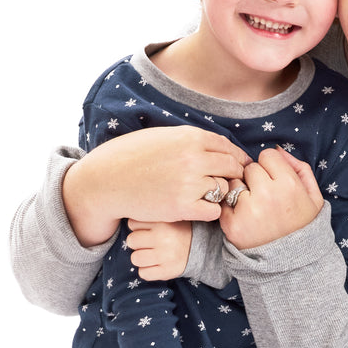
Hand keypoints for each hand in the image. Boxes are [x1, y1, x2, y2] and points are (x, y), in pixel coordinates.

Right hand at [62, 126, 249, 246]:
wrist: (108, 180)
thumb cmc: (133, 156)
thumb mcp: (164, 136)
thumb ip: (191, 140)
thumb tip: (219, 147)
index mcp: (190, 137)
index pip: (228, 147)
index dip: (237, 158)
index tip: (238, 166)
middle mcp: (193, 158)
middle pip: (232, 168)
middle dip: (233, 176)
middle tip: (226, 183)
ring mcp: (189, 183)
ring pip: (224, 189)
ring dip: (219, 194)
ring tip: (205, 195)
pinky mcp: (183, 207)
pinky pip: (214, 211)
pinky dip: (210, 211)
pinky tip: (199, 208)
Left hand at [126, 219, 191, 281]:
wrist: (201, 248)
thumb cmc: (178, 231)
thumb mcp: (168, 216)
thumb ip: (150, 214)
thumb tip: (126, 218)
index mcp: (163, 222)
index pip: (132, 224)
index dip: (138, 227)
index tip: (147, 229)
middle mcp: (163, 239)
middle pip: (131, 241)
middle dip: (137, 243)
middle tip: (148, 243)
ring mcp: (165, 256)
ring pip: (135, 258)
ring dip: (140, 258)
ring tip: (151, 255)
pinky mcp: (167, 272)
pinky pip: (143, 274)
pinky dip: (147, 271)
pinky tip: (155, 265)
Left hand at [219, 147, 324, 249]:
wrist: (291, 264)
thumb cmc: (302, 227)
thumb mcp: (313, 197)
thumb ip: (300, 168)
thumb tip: (278, 149)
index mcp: (288, 185)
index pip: (268, 155)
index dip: (271, 167)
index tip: (274, 181)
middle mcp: (267, 195)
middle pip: (250, 167)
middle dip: (256, 178)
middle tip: (264, 197)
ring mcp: (247, 210)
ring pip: (235, 182)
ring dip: (241, 190)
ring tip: (254, 207)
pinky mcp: (230, 224)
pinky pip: (224, 201)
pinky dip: (231, 207)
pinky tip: (245, 217)